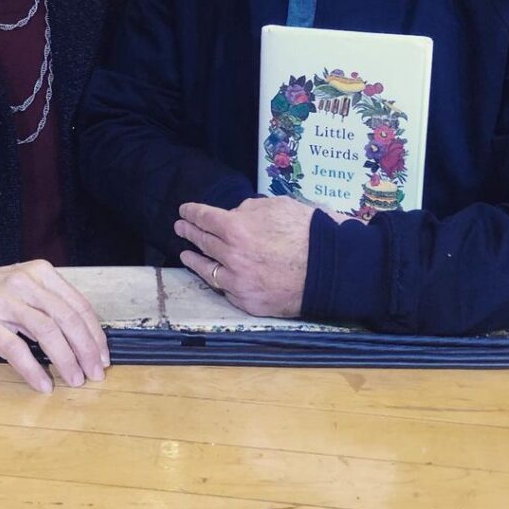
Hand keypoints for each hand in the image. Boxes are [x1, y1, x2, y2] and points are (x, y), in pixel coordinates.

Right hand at [0, 261, 109, 392]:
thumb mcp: (27, 285)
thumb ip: (52, 302)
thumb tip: (84, 337)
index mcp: (41, 273)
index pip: (78, 304)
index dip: (95, 333)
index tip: (103, 356)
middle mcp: (26, 283)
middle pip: (67, 318)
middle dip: (86, 349)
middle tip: (96, 373)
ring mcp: (5, 303)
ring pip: (47, 332)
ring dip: (66, 360)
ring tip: (76, 380)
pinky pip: (16, 349)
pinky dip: (34, 369)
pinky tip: (44, 384)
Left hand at [174, 197, 315, 317]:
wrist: (329, 269)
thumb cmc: (306, 231)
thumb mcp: (277, 206)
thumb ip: (250, 210)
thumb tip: (236, 215)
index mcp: (236, 228)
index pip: (205, 217)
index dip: (193, 212)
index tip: (185, 210)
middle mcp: (230, 256)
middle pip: (202, 242)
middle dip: (189, 233)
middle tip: (180, 227)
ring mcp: (237, 282)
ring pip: (207, 270)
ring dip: (193, 260)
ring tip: (185, 254)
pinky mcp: (247, 302)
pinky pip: (225, 289)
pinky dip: (217, 280)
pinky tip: (212, 275)